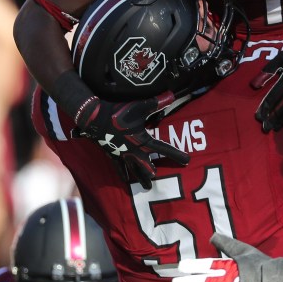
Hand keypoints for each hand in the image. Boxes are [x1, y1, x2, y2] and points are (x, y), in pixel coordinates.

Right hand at [74, 92, 188, 189]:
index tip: (187, 160)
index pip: (164, 149)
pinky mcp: (112, 155)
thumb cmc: (118, 112)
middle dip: (153, 172)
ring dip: (141, 178)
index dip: (176, 154)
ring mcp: (122, 155)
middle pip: (147, 165)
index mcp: (143, 141)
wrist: (95, 118)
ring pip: (134, 170)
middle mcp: (134, 151)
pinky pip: (119, 168)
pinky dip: (123, 174)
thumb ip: (156, 102)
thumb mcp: (139, 106)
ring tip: (147, 187)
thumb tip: (172, 95)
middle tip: (159, 178)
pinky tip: (125, 181)